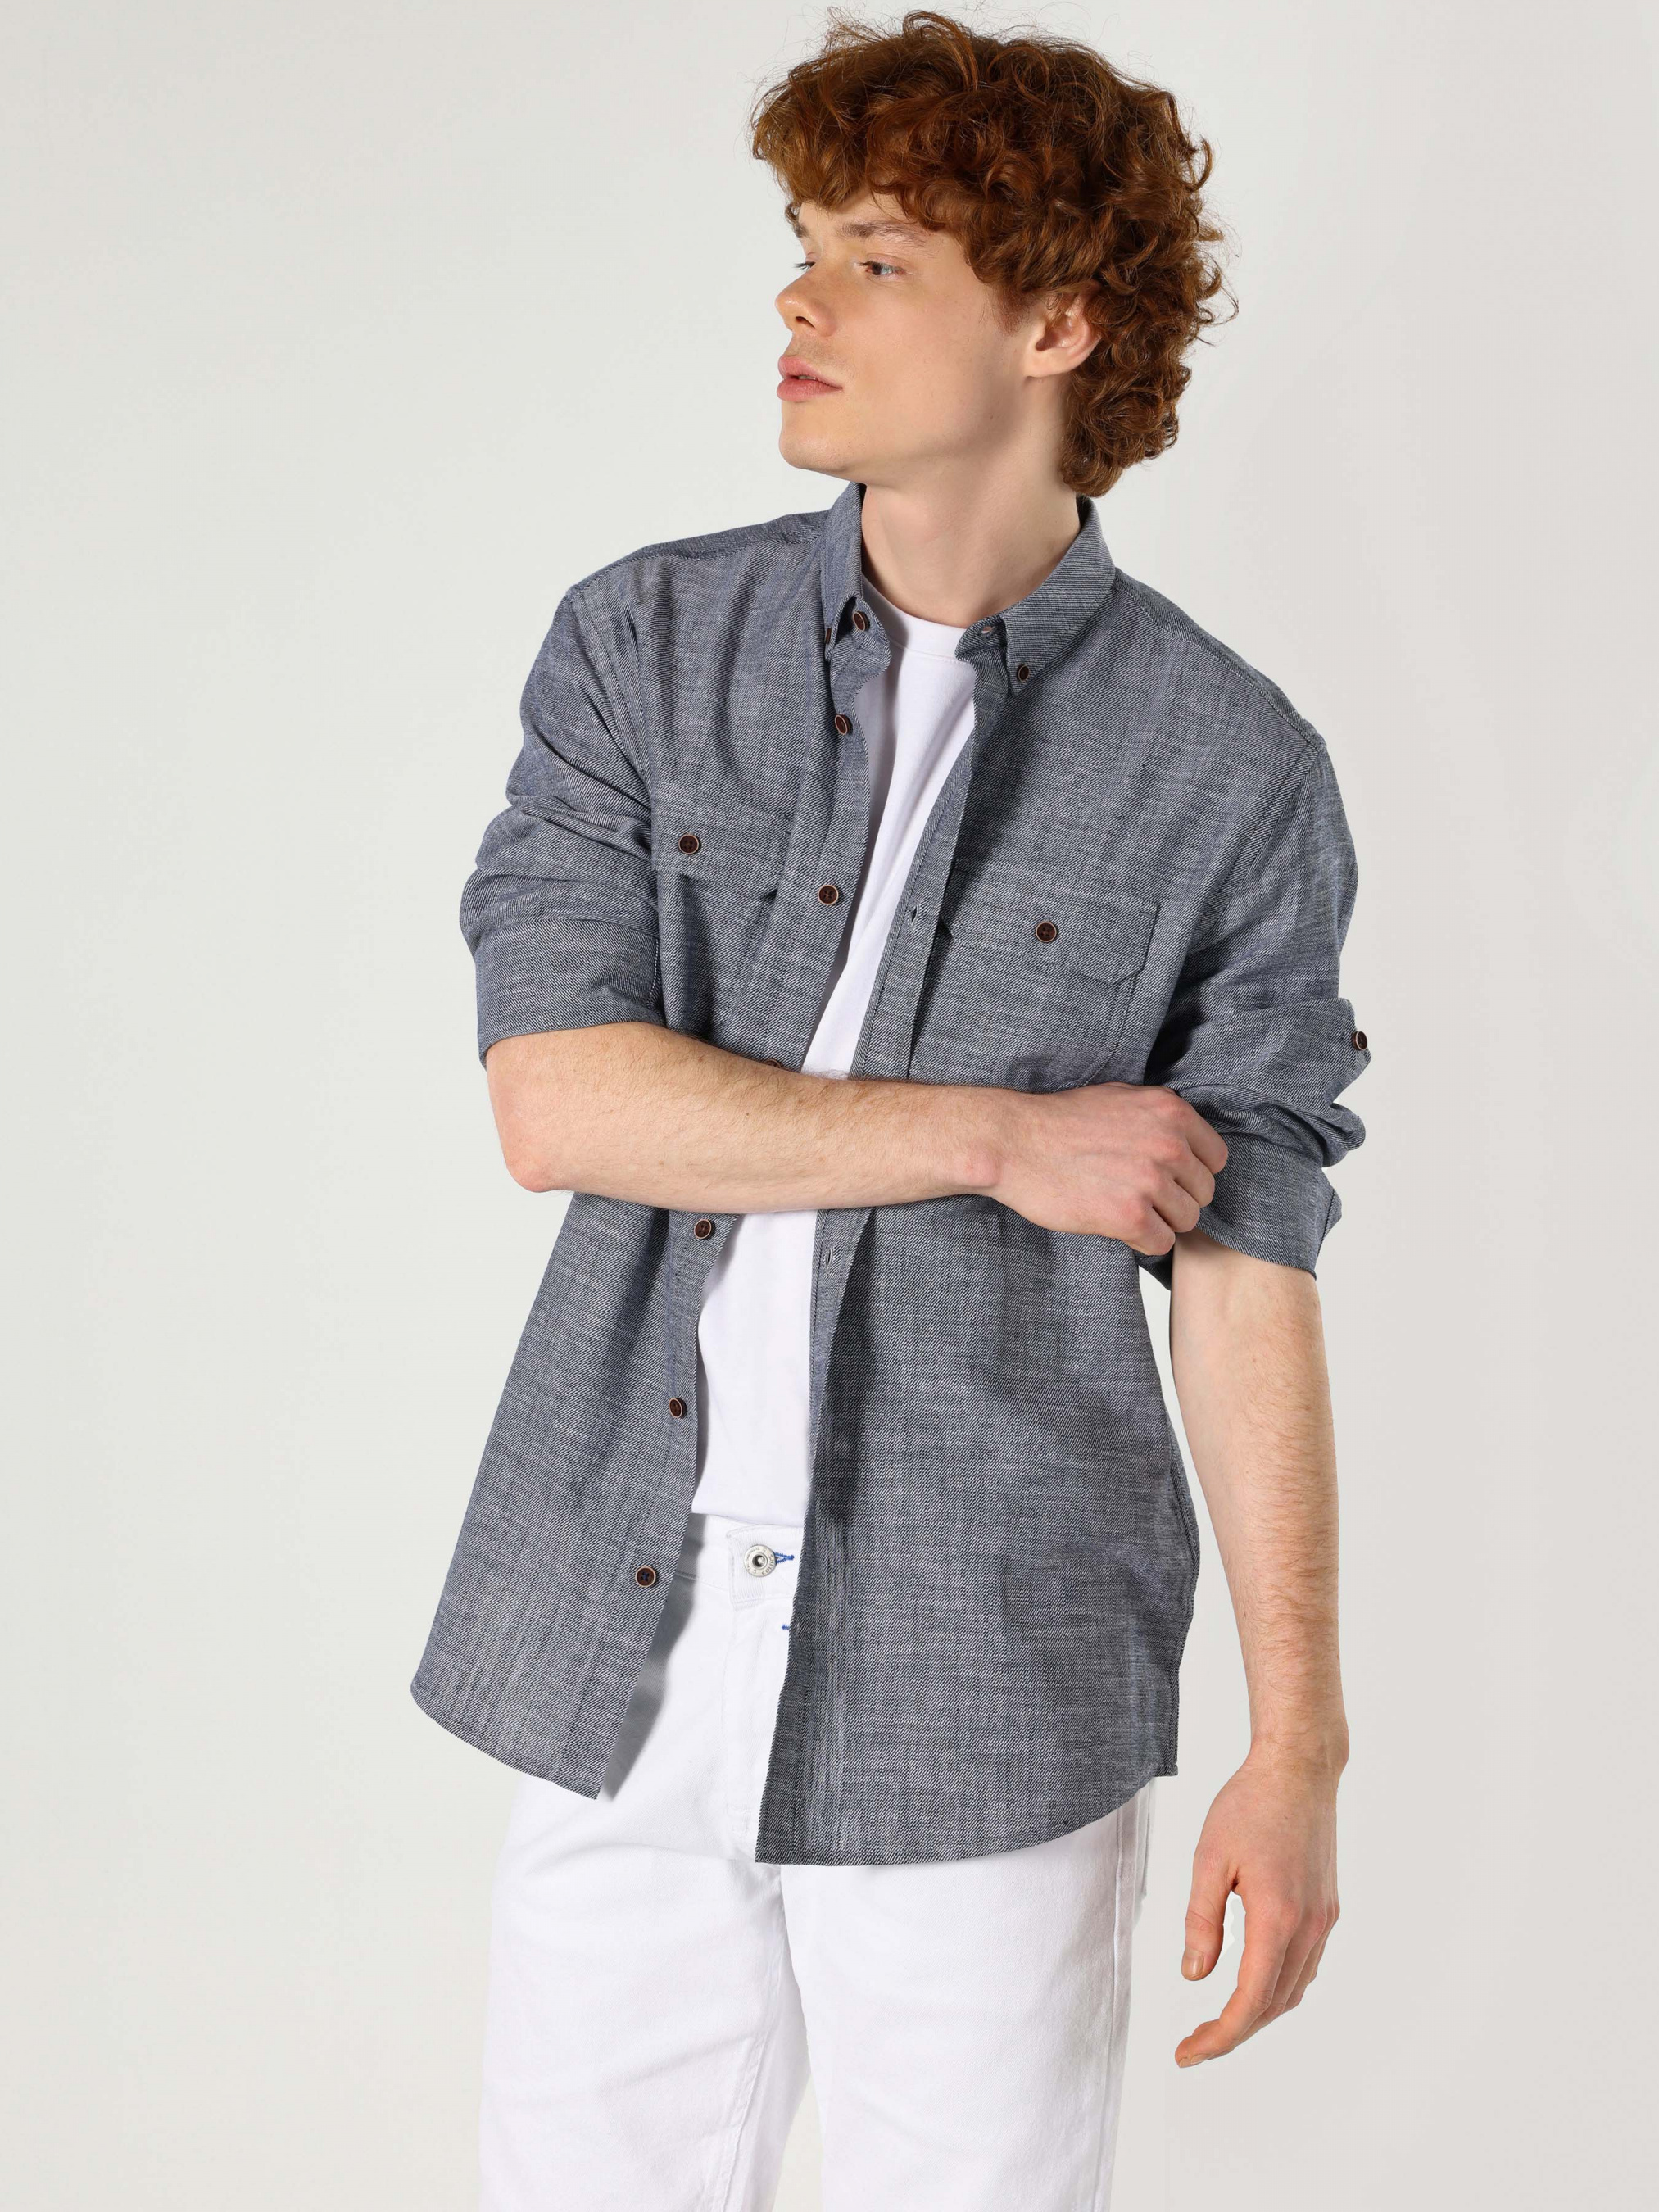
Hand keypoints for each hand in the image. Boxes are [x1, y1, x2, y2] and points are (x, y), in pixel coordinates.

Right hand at [982, 1082, 1227, 1252]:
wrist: (1012, 1143)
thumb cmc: (1057, 1122)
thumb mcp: (1119, 1098)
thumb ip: (1159, 1116)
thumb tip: (1187, 1138)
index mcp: (1170, 1111)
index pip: (1215, 1158)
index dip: (1191, 1172)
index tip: (1166, 1177)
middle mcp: (1168, 1144)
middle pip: (1203, 1192)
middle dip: (1175, 1199)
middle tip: (1140, 1196)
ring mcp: (1150, 1181)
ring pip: (1186, 1220)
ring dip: (1160, 1221)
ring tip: (1126, 1209)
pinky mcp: (1129, 1216)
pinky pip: (1161, 1243)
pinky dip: (1142, 1241)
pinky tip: (1117, 1225)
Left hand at [1175, 1744, 1341, 2064]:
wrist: (1298, 1770)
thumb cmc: (1249, 1805)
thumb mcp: (1209, 1859)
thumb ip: (1201, 1921)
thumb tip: (1194, 1975)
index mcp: (1277, 1918)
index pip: (1249, 2001)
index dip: (1218, 2037)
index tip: (1187, 2053)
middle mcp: (1308, 1927)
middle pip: (1273, 2005)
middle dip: (1233, 2033)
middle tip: (1194, 2043)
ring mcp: (1323, 1919)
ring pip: (1293, 1990)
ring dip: (1257, 2014)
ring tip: (1218, 2022)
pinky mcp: (1326, 1908)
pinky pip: (1304, 1966)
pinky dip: (1277, 1988)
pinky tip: (1253, 1983)